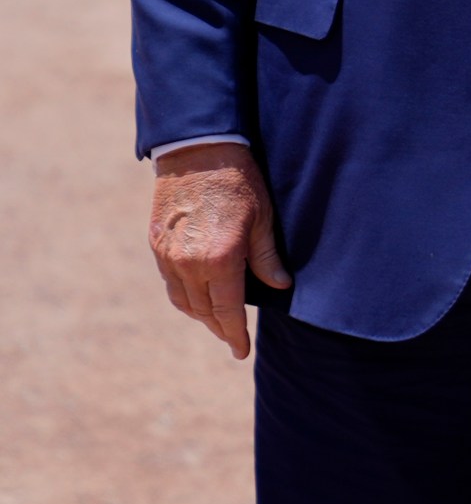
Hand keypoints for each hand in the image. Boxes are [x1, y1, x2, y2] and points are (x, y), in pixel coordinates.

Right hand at [149, 142, 290, 358]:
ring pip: (182, 300)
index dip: (234, 334)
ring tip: (217, 321)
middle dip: (219, 328)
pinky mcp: (157, 244)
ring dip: (199, 314)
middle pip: (203, 310)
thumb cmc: (239, 182)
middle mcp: (189, 263)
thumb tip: (280, 287)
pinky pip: (170, 282)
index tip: (240, 351)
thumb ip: (268, 258)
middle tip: (232, 339)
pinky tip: (197, 296)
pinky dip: (184, 296)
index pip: (228, 310)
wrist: (198, 152)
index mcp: (220, 259)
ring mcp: (168, 255)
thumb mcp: (263, 219)